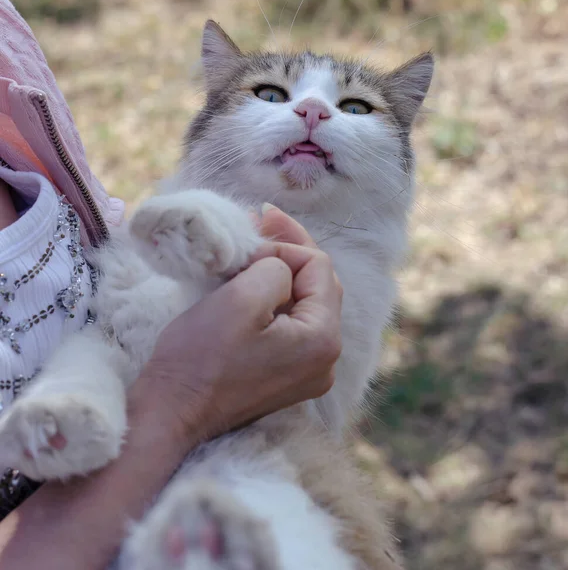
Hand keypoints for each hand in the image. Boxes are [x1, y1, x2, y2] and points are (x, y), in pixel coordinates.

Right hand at [132, 204, 342, 452]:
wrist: (172, 414)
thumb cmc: (200, 358)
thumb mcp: (241, 298)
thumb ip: (275, 267)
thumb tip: (280, 265)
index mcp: (323, 338)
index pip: (318, 267)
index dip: (285, 245)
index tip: (249, 240)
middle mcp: (327, 359)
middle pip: (318, 285)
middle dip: (288, 251)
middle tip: (261, 220)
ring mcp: (310, 371)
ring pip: (304, 304)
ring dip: (281, 273)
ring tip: (254, 248)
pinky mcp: (289, 376)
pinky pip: (291, 326)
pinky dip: (274, 300)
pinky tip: (254, 282)